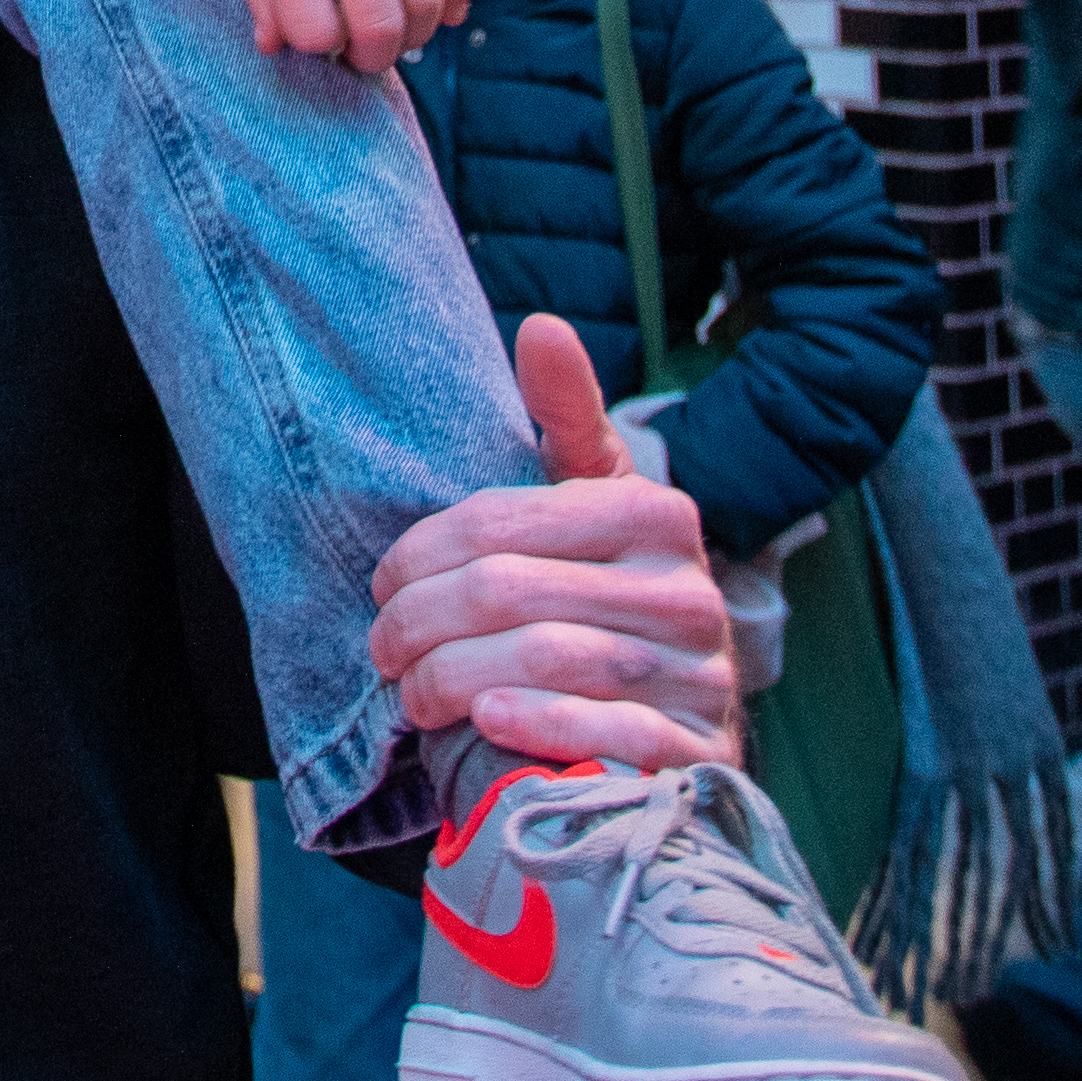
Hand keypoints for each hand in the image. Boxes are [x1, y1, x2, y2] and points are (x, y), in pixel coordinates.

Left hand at [366, 321, 739, 772]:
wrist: (677, 716)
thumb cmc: (608, 592)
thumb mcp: (594, 500)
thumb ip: (566, 416)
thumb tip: (541, 328)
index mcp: (656, 514)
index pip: (502, 522)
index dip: (422, 555)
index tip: (381, 588)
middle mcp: (691, 593)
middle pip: (511, 593)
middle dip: (421, 624)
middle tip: (382, 650)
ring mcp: (700, 676)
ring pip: (547, 660)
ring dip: (454, 680)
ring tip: (412, 694)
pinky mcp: (694, 752)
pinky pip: (606, 733)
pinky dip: (536, 726)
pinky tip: (485, 723)